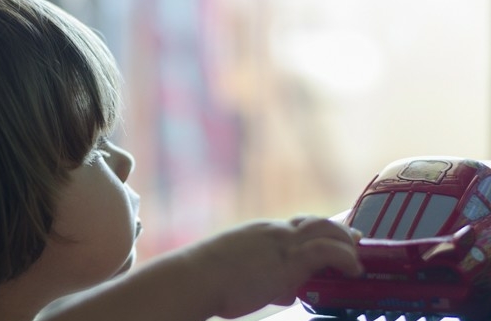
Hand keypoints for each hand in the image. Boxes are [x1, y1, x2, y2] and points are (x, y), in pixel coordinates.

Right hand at [188, 216, 362, 318]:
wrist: (196, 278)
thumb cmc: (208, 282)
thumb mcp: (239, 276)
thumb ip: (266, 281)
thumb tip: (286, 291)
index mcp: (260, 232)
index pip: (296, 225)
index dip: (316, 230)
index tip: (329, 236)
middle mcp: (274, 231)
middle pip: (315, 222)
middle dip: (338, 230)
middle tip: (354, 239)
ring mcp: (283, 242)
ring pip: (327, 229)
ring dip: (346, 242)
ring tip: (357, 257)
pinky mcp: (290, 259)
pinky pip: (328, 250)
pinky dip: (346, 257)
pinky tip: (354, 269)